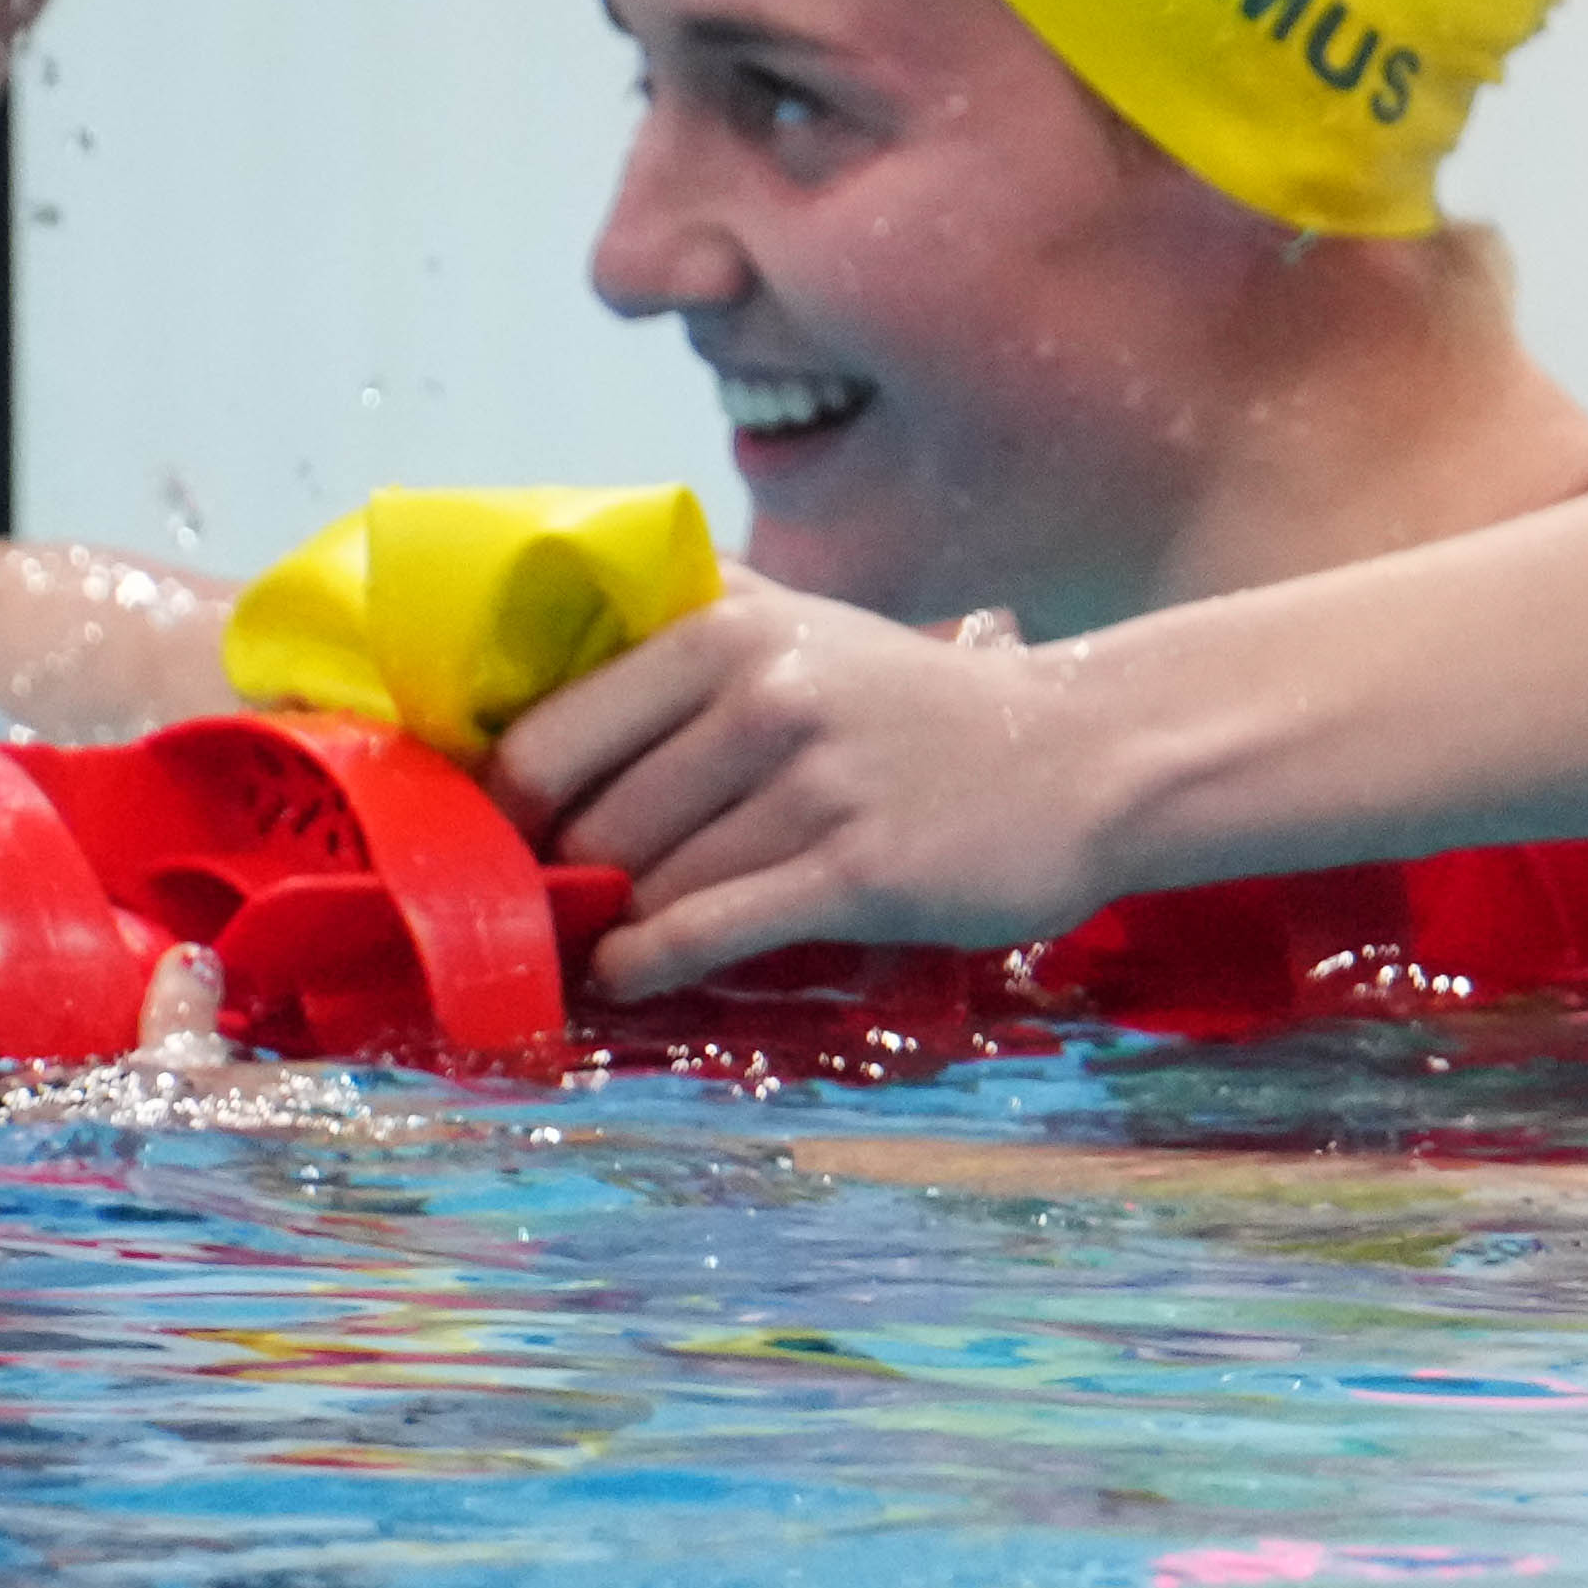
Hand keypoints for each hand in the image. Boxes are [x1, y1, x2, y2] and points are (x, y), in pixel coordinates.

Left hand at [488, 575, 1124, 998]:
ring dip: (618, 924)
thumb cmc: (924, 706)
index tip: (501, 839)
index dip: (505, 806)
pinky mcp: (857, 872)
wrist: (1085, 758)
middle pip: (590, 823)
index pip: (546, 735)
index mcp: (729, 628)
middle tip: (559, 904)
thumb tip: (555, 631)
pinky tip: (629, 975)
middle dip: (566, 875)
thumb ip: (695, 612)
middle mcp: (764, 696)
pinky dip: (649, 965)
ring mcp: (812, 786)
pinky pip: (708, 933)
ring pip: (647, 885)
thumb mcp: (810, 624)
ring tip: (608, 938)